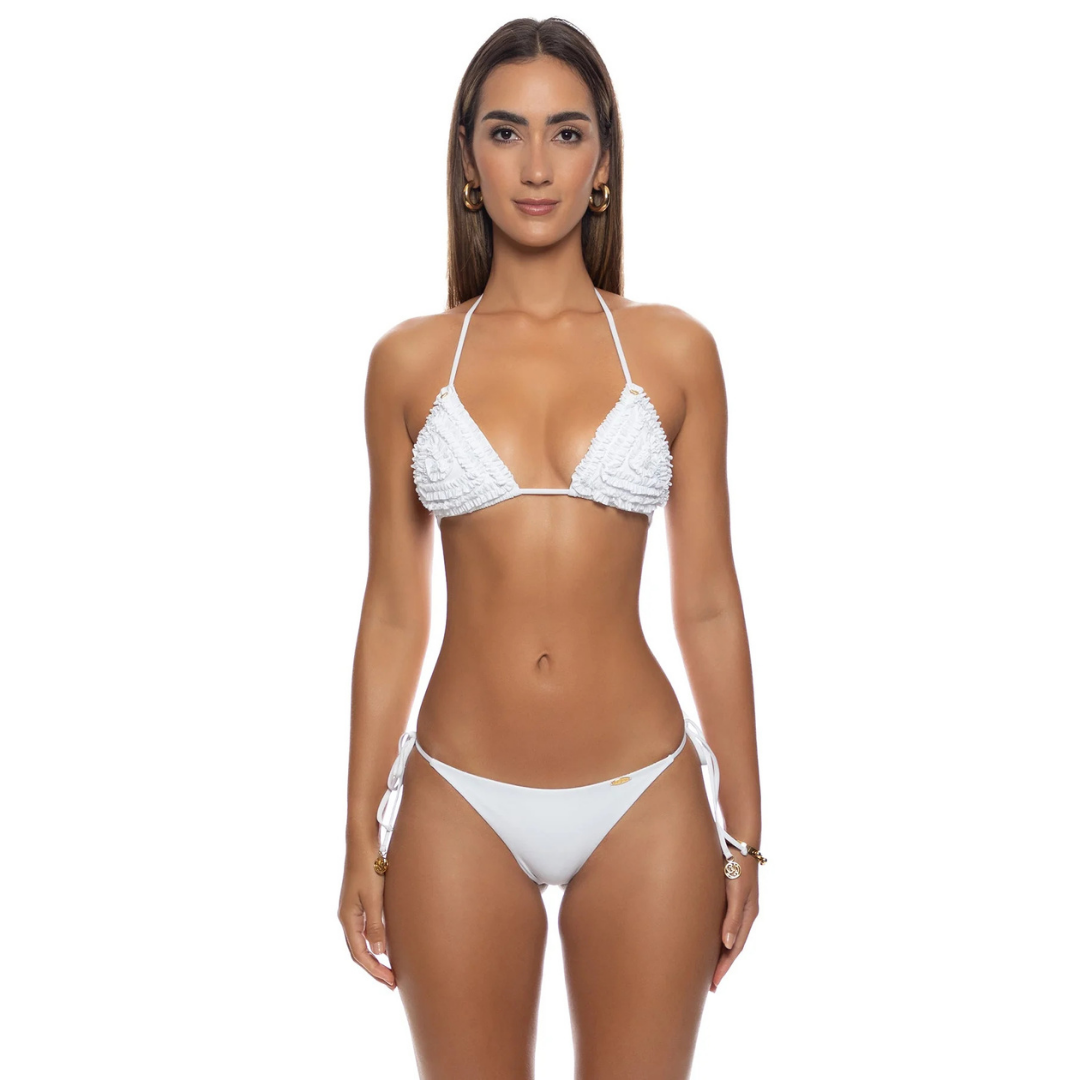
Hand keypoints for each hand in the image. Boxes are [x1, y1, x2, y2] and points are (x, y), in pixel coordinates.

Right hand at [338, 846, 396, 990]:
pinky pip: (366, 929)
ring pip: (362, 941)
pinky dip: (375, 941)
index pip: (359, 954)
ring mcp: (352, 909)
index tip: (390, 983)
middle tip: (392, 983)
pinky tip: (387, 944)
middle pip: (359, 951)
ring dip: (375, 957)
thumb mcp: (374, 898)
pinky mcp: (360, 900)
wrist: (362, 842)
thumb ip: (376, 926)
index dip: (374, 970)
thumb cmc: (368, 867)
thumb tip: (379, 953)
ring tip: (391, 969)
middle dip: (374, 969)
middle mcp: (347, 917)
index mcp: (348, 919)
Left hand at [710, 856, 758, 991]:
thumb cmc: (738, 864)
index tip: (713, 985)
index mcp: (748, 915)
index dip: (724, 967)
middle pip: (731, 946)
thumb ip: (732, 917)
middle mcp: (743, 913)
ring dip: (717, 953)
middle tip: (708, 987)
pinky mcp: (727, 897)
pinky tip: (704, 940)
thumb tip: (727, 944)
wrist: (738, 840)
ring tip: (705, 969)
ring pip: (726, 936)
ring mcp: (735, 905)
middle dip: (721, 966)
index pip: (735, 948)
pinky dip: (714, 937)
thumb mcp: (736, 891)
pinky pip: (720, 923)